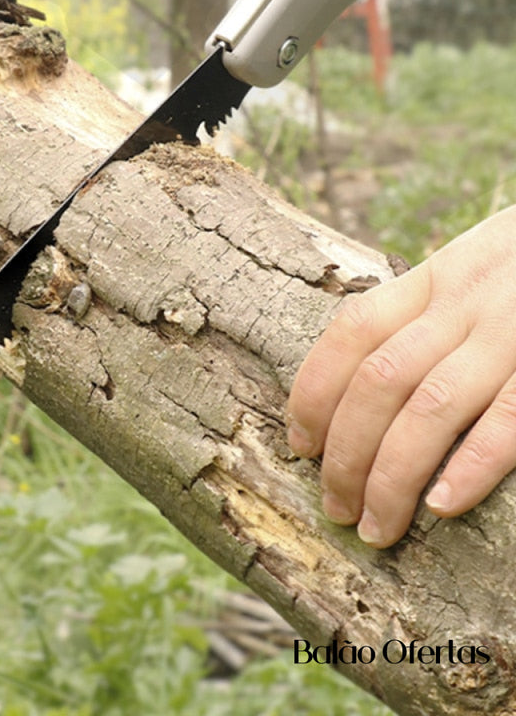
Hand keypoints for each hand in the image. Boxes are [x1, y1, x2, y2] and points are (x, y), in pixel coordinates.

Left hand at [286, 205, 515, 547]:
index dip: (314, 391)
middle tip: (335, 505)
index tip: (299, 444)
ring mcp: (512, 336)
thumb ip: (422, 310)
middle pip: (379, 382)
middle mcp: (465, 302)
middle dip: (346, 453)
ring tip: (374, 526)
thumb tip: (356, 382)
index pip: (352, 333)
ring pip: (429, 408)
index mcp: (435, 278)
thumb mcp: (472, 268)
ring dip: (391, 476)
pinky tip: (441, 505)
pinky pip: (508, 420)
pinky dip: (472, 465)